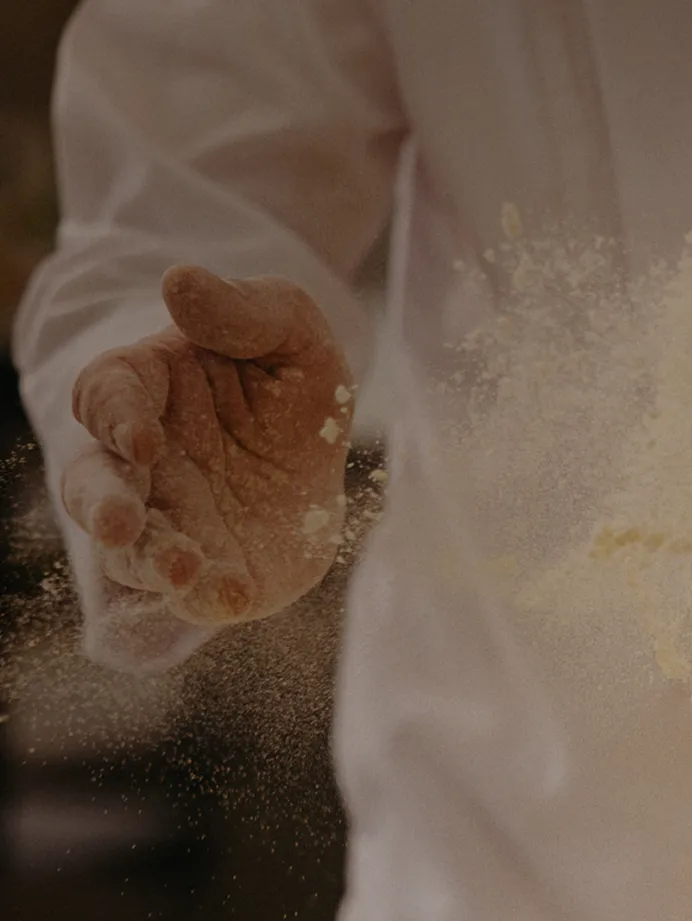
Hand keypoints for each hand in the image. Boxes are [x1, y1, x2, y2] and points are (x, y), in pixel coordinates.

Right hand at [63, 265, 353, 625]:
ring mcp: (169, 521)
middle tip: (119, 523)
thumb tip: (179, 283)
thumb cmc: (290, 377)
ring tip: (179, 570)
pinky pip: (193, 595)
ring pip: (130, 550)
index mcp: (147, 389)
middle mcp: (143, 463)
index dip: (115, 416)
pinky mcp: (208, 572)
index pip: (106, 395)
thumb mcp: (290, 329)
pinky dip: (204, 599)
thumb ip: (242, 308)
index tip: (143, 437)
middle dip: (103, 505)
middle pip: (95, 485)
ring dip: (146, 562)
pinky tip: (231, 595)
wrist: (328, 452)